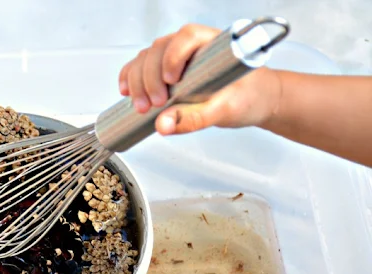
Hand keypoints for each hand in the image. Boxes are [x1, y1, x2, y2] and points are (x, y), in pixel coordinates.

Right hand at [119, 24, 281, 135]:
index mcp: (213, 44)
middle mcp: (192, 45)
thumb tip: (162, 125)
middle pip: (158, 50)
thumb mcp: (225, 111)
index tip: (170, 82)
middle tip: (153, 105)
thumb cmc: (250, 97)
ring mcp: (177, 55)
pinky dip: (131, 78)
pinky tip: (126, 92)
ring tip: (142, 107)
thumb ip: (194, 119)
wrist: (257, 100)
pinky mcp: (167, 69)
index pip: (186, 38)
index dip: (172, 57)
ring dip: (137, 81)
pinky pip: (142, 66)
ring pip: (146, 58)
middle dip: (149, 78)